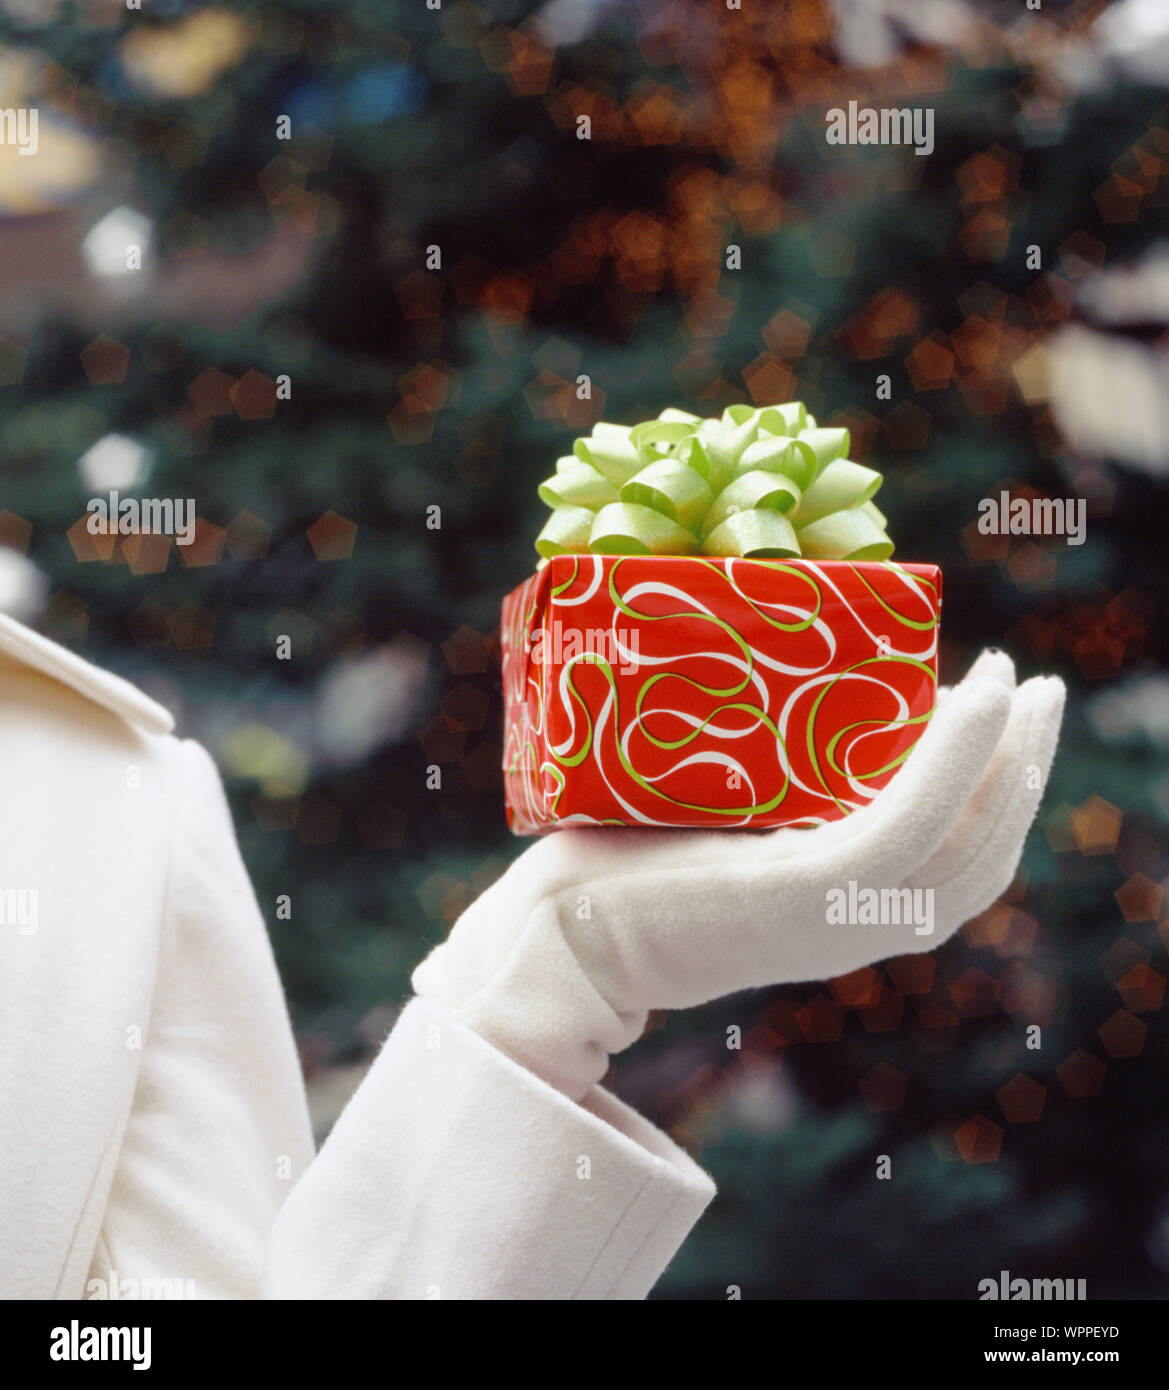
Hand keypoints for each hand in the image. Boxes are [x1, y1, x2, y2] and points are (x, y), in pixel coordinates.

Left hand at [412, 650, 1064, 1099]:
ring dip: (1012, 759)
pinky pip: (910, 825)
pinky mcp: (806, 896)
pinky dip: (957, 762)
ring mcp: (835, 917)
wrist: (553, 935)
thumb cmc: (618, 868)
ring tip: (1030, 685)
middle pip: (979, 853)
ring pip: (966, 843)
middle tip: (1042, 689)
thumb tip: (787, 707)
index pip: (951, 860)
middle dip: (1024, 771)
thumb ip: (765, 794)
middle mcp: (853, 925)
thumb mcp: (720, 827)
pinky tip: (978, 700)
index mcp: (839, 912)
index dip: (993, 793)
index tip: (1003, 714)